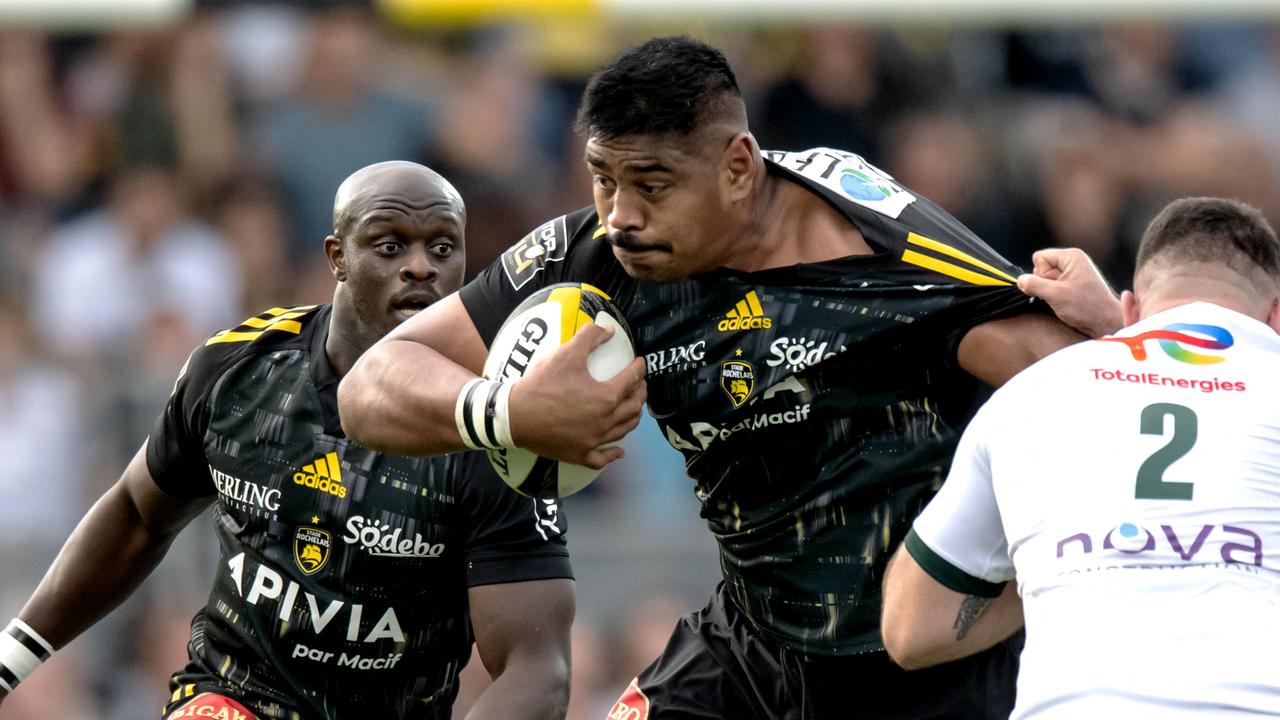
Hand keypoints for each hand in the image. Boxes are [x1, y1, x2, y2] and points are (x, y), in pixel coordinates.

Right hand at [507, 323, 646, 468]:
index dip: (638, 369)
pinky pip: (602, 458)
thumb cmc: (542, 384)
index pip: (631, 380)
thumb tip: (608, 330)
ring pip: (623, 431)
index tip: (641, 363)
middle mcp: (605, 421)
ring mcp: (593, 440)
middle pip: (632, 407)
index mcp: (606, 397)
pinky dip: (613, 454)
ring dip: (633, 418)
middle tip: (640, 385)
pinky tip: (618, 451)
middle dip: (640, 393)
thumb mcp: (566, 354)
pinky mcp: (580, 455)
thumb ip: (589, 337)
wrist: (515, 416)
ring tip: (634, 410)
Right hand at [1016, 248, 1123, 337]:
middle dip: (1044, 283)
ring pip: (1045, 278)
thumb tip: (1020, 281)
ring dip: (1048, 291)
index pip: (1039, 257)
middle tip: (1060, 295)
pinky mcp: (1072, 285)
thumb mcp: (1056, 295)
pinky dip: (1053, 295)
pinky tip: (1064, 303)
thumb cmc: (1087, 307)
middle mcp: (1072, 261)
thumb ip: (1034, 285)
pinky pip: (1052, 286)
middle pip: (1040, 267)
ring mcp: (1073, 273)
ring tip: (1063, 300)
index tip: (1056, 287)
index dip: (1041, 274)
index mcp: (1072, 256)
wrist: (1106, 323)